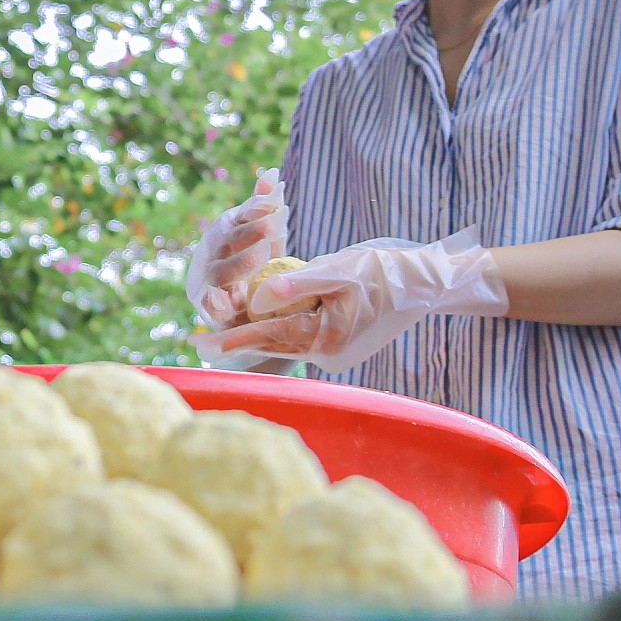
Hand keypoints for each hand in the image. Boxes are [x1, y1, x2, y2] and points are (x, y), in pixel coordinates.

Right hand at [184, 170, 290, 330]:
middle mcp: (214, 250)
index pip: (243, 214)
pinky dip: (216, 302)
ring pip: (222, 270)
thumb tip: (273, 173)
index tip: (277, 200)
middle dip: (253, 231)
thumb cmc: (248, 265)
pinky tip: (227, 300)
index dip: (258, 207)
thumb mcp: (262, 237)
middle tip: (275, 224)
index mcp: (227, 229)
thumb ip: (265, 208)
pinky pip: (210, 304)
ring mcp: (207, 277)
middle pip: (232, 238)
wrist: (229, 306)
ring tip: (262, 256)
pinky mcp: (205, 306)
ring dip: (242, 262)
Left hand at [189, 229, 506, 372]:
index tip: (201, 343)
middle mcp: (327, 351)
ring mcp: (332, 348)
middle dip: (235, 340)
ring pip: (283, 339)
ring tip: (215, 335)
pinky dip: (276, 326)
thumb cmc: (385, 271)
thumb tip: (260, 294)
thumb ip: (300, 281)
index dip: (233, 338)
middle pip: (271, 343)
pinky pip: (298, 332)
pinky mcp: (336, 339)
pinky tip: (254, 321)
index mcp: (328, 339)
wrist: (424, 282)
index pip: (270, 337)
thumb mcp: (340, 269)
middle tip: (196, 343)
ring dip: (253, 333)